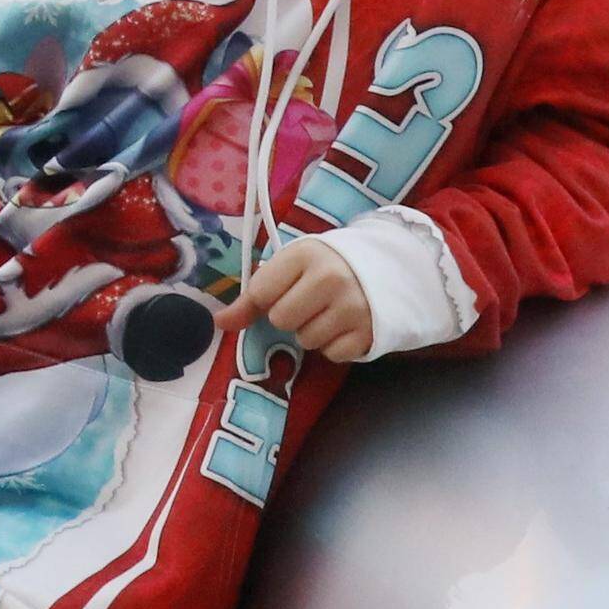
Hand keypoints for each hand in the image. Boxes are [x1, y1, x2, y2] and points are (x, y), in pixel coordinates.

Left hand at [232, 237, 379, 365]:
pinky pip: (332, 354)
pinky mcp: (370, 333)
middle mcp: (331, 279)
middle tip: (309, 302)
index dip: (266, 298)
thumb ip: (253, 295)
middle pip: (281, 320)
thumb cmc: (329, 265)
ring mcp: (354, 307)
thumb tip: (219, 322)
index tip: (283, 289)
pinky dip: (334, 345)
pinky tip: (345, 326)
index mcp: (306, 254)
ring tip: (330, 312)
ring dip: (312, 332)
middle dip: (289, 317)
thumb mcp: (292, 266)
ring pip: (305, 340)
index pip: (260, 293)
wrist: (390, 267)